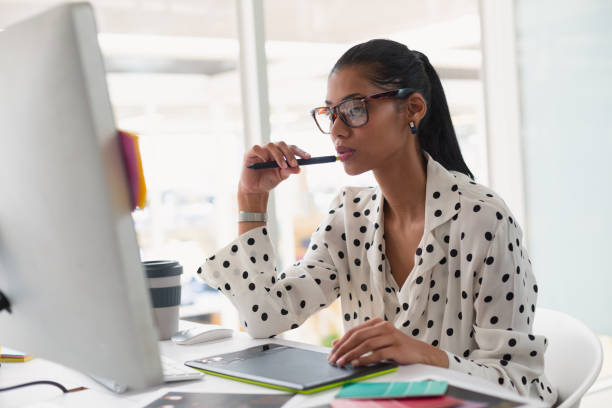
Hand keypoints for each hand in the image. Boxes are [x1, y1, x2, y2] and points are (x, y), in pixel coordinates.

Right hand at [238, 142, 310, 194]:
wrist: (255, 189)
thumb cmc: (268, 180)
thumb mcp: (281, 176)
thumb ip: (289, 171)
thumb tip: (299, 168)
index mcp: (280, 153)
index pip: (291, 148)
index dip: (300, 151)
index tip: (308, 157)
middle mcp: (271, 149)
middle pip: (282, 144)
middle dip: (289, 153)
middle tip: (294, 164)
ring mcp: (261, 150)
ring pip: (271, 145)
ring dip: (278, 155)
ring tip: (282, 166)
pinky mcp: (250, 153)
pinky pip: (257, 148)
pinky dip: (263, 153)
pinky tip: (266, 161)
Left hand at [327, 318, 447, 367]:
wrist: (420, 352)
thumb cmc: (396, 346)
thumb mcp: (377, 340)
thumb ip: (359, 340)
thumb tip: (336, 343)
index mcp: (377, 323)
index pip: (354, 331)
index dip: (342, 341)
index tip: (332, 352)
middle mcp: (383, 327)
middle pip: (359, 336)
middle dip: (344, 348)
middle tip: (334, 359)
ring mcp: (391, 336)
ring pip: (367, 344)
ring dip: (352, 354)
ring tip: (343, 362)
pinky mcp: (398, 348)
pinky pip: (379, 353)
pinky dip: (366, 359)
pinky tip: (358, 364)